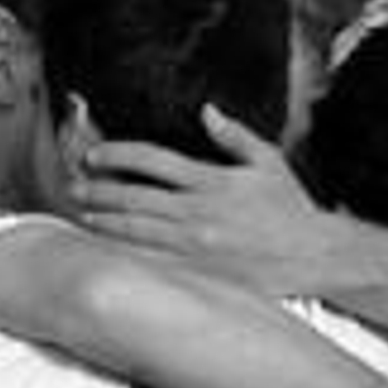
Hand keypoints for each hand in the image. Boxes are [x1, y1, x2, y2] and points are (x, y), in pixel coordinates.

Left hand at [72, 106, 348, 296]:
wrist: (313, 255)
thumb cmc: (290, 209)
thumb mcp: (268, 161)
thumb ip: (234, 135)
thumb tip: (206, 111)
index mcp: (211, 182)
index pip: (152, 161)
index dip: (117, 156)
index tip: (94, 156)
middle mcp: (198, 215)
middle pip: (134, 200)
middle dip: (99, 192)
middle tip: (74, 188)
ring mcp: (195, 249)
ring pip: (137, 236)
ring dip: (104, 226)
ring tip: (81, 218)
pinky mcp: (198, 276)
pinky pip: (153, 265)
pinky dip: (126, 257)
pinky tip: (106, 254)